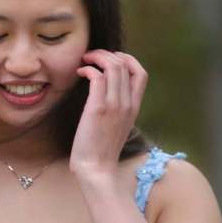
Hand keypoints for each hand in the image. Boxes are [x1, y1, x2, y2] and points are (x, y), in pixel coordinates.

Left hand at [70, 50, 146, 177]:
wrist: (97, 168)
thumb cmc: (102, 149)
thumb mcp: (118, 125)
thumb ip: (118, 108)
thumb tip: (107, 92)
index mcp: (134, 106)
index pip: (141, 73)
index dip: (128, 59)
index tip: (111, 58)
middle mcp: (128, 103)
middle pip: (125, 65)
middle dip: (106, 54)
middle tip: (90, 56)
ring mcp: (114, 105)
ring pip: (113, 67)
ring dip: (96, 57)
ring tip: (84, 60)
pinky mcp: (98, 108)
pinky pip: (98, 77)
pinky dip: (88, 69)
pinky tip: (80, 73)